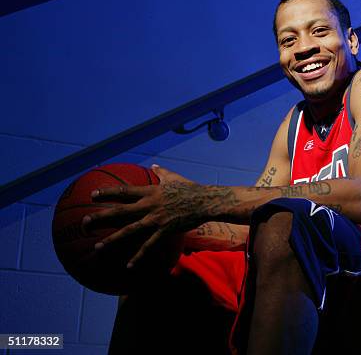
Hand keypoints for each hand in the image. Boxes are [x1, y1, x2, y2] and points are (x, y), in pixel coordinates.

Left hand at [83, 164, 202, 267]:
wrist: (205, 202)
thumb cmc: (191, 188)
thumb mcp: (174, 178)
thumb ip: (162, 173)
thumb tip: (154, 166)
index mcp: (150, 191)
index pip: (124, 191)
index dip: (108, 193)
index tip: (93, 195)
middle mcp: (149, 205)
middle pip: (120, 211)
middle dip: (100, 217)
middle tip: (84, 223)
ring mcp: (155, 219)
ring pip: (129, 230)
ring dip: (112, 239)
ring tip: (98, 246)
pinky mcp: (164, 230)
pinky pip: (148, 245)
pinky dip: (138, 256)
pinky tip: (128, 265)